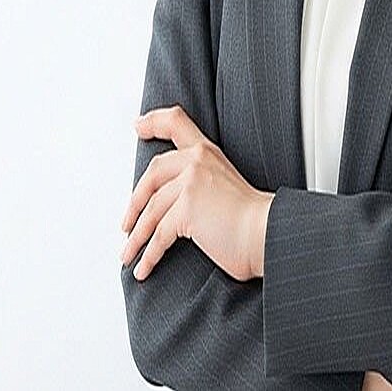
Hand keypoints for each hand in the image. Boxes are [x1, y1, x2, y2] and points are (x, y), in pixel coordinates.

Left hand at [121, 104, 273, 283]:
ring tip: (129, 253)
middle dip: (134, 202)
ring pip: (151, 210)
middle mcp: (197, 160)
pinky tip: (143, 269)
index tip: (138, 126)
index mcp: (207, 151)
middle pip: (151, 175)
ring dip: (137, 237)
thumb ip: (199, 180)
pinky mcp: (187, 208)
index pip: (176, 122)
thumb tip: (168, 201)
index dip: (154, 122)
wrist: (265, 232)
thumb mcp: (222, 182)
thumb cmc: (249, 217)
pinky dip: (148, 256)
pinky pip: (158, 235)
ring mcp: (191, 182)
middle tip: (127, 223)